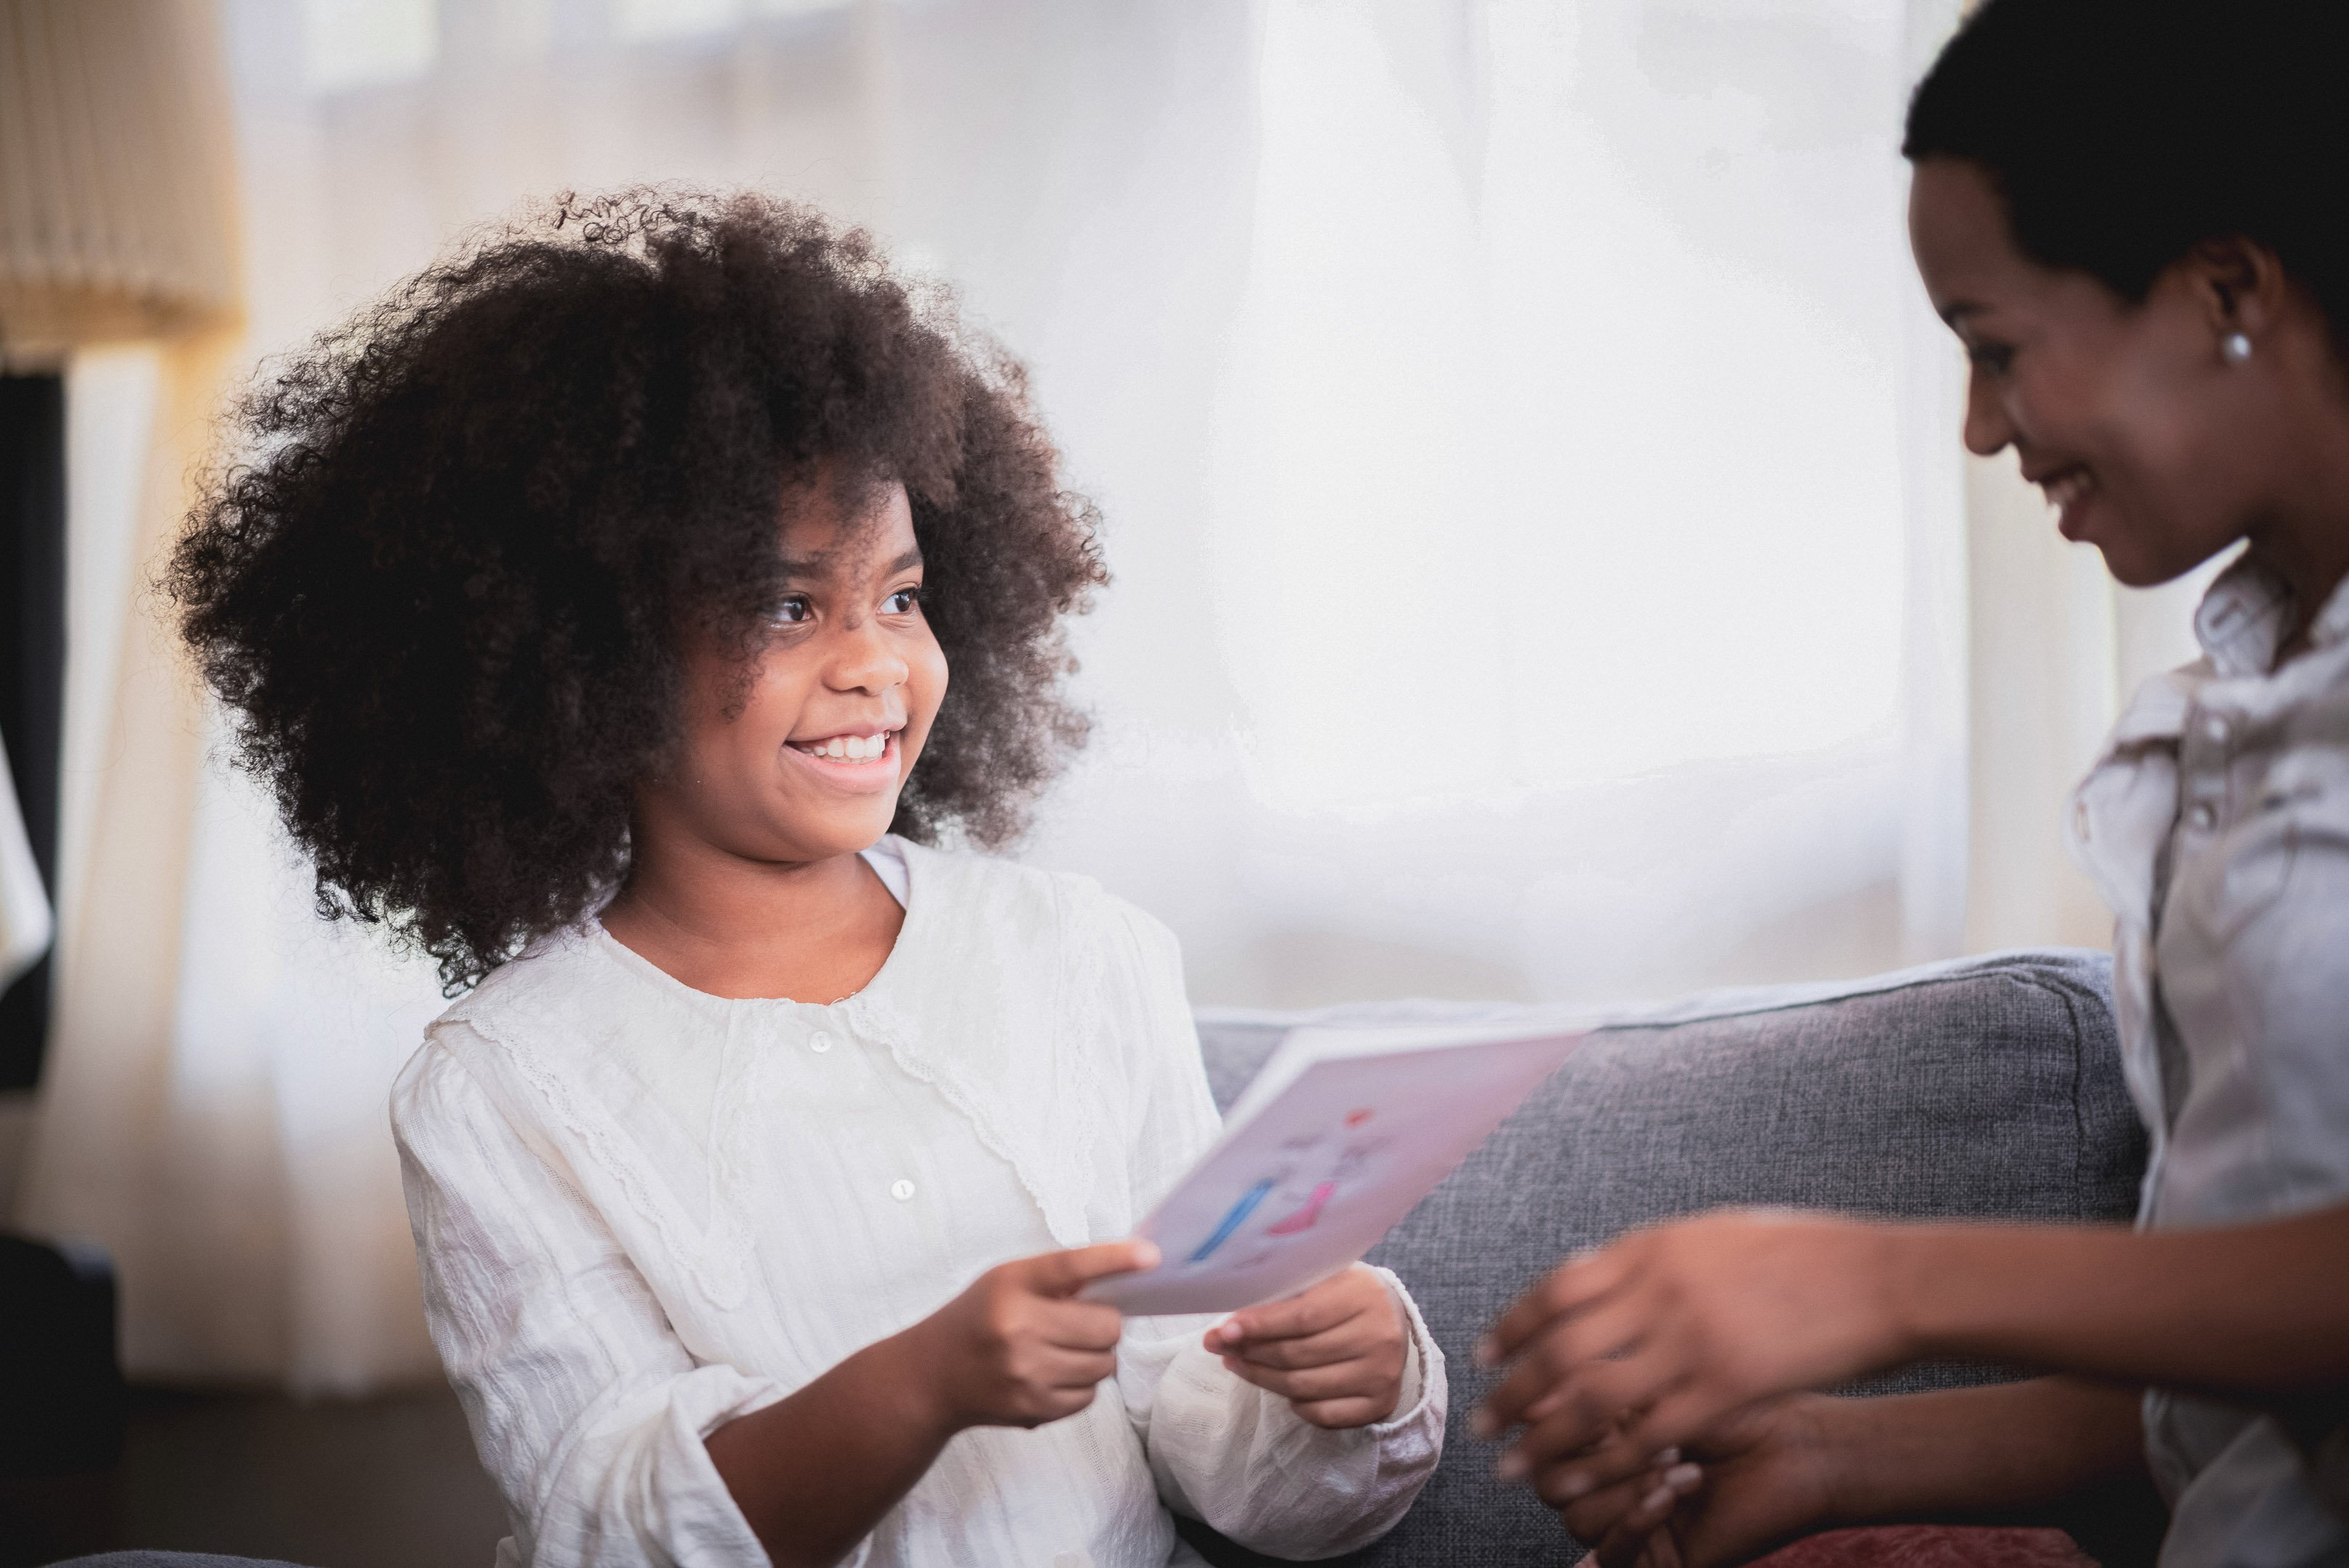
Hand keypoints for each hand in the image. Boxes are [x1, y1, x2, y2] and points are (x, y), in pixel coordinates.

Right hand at [910, 1239, 1157, 1431]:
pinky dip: (1082, 1385)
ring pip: (1104, 1364)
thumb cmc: (978, 1317)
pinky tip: (1054, 1374)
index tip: (1151, 1256)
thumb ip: (1059, 1277)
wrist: (932, 1377)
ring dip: (1096, 1355)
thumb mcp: (1007, 1281)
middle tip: (1083, 1322)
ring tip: (1065, 1349)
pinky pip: (1090, 1396)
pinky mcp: (1033, 1410)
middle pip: (1106, 1326)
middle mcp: (1017, 1328)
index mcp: (1011, 1285)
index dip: (1115, 1259)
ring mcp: (1026, 1374)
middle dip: (1105, 1323)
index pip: (1071, 1265)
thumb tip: (1124, 1276)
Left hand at [1206, 1264, 1409, 1427]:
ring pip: (1303, 1386)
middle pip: (1298, 1355)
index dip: (1258, 1325)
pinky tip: (1280, 1387)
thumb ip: (1282, 1295)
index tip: (1222, 1330)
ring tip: (1236, 1364)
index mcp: (1363, 1294)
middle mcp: (1379, 1335)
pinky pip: (1322, 1413)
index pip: (1302, 1316)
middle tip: (1219, 1347)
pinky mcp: (1380, 1403)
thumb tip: (1226, 1325)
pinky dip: (1294, 1404)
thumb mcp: (1321, 1279)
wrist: (1393, 1320)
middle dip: (1250, 1353)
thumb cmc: (1343, 1295)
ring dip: (1261, 1378)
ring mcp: (1382, 1373)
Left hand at [1476, 1210, 1909, 1493]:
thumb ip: (1650, 1261)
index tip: (1486, 1355)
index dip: (1513, 1326)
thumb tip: (1593, 1279)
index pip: (1556, 1290)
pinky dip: (1606, 1464)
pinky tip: (1582, 1484)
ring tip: (1515, 1468)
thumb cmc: (1799, 1255)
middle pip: (1560, 1348)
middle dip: (1514, 1391)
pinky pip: (1647, 1436)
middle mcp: (1659, 1291)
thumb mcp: (1710, 1238)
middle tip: (1483, 1423)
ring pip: (1591, 1400)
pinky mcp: (1725, 1389)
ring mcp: (1691, 1340)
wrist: (1876, 1278)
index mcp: (1652, 1247)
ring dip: (1544, 1438)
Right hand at [1546, 1397, 1841, 1567]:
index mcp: (1603, 1434)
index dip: (1548, 1414)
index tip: (1573, 1395)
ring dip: (1618, 1485)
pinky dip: (1632, 1519)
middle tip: (1634, 1429)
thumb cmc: (1742, 1410)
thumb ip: (1593, 1389)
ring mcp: (1630, 1520)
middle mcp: (1609, 1478)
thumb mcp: (1658, 1389)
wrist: (1799, 1452)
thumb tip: (1530, 1389)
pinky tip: (1667, 1492)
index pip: (1542, 1432)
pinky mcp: (1654, 1557)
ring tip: (1673, 1461)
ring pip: (1572, 1514)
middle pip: (1545, 1477)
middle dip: (1582, 1451)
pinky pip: (1610, 1551)